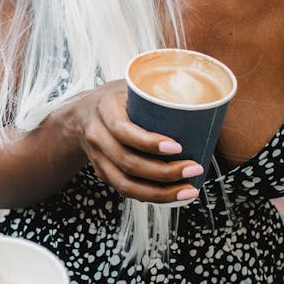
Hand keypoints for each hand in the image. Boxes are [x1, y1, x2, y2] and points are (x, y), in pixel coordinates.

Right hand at [66, 79, 202, 203]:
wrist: (80, 115)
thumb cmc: (117, 98)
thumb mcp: (131, 86)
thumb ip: (158, 92)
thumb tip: (203, 99)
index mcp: (104, 109)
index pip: (124, 131)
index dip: (150, 143)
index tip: (178, 147)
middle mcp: (97, 136)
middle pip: (128, 163)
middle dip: (165, 172)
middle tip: (195, 168)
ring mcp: (97, 158)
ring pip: (126, 185)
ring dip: (160, 193)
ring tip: (190, 190)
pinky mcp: (102, 173)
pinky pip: (126, 190)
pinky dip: (151, 196)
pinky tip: (173, 194)